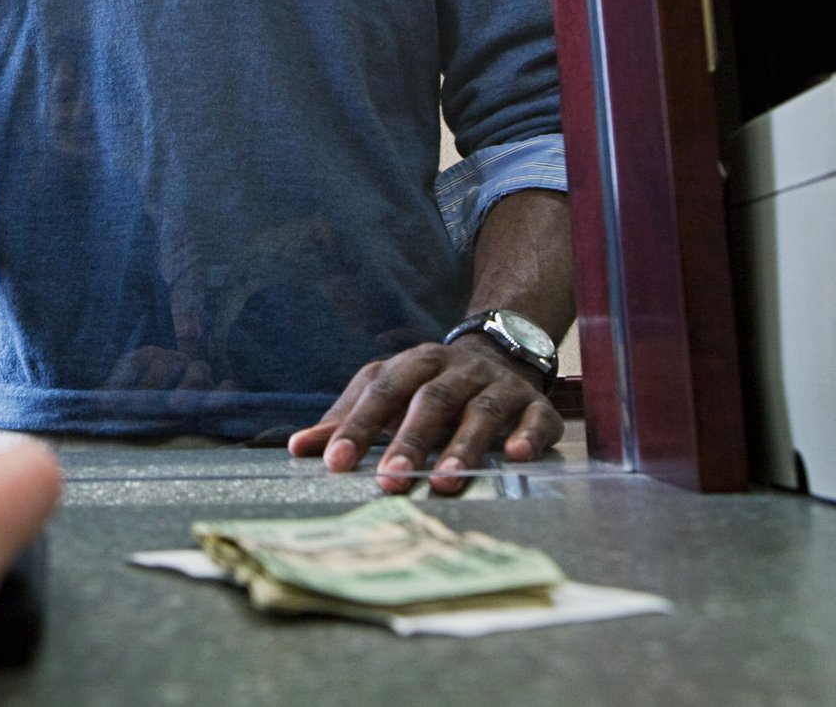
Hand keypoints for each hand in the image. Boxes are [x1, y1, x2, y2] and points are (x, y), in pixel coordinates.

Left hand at [285, 338, 561, 495]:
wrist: (503, 353)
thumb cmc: (432, 387)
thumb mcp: (389, 392)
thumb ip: (347, 420)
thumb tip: (298, 448)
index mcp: (417, 363)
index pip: (382, 392)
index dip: (358, 426)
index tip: (335, 463)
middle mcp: (459, 370)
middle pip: (433, 400)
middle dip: (411, 441)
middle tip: (391, 480)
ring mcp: (501, 386)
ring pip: (482, 412)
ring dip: (464, 446)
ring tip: (446, 480)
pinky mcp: (538, 406)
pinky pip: (536, 418)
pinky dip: (527, 436)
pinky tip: (514, 457)